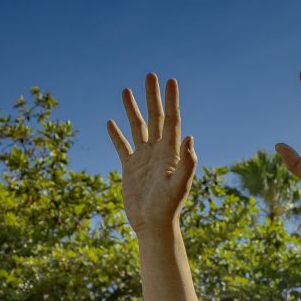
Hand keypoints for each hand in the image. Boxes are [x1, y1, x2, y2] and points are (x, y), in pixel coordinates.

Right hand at [107, 74, 197, 233]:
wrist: (153, 226)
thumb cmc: (168, 208)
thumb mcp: (179, 186)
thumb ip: (187, 163)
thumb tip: (190, 137)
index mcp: (171, 153)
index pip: (172, 120)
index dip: (171, 101)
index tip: (170, 81)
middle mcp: (158, 152)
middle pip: (156, 118)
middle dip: (152, 97)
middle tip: (150, 75)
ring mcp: (143, 159)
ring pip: (138, 128)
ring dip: (132, 109)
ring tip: (126, 90)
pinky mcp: (130, 168)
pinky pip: (122, 147)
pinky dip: (116, 135)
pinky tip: (110, 122)